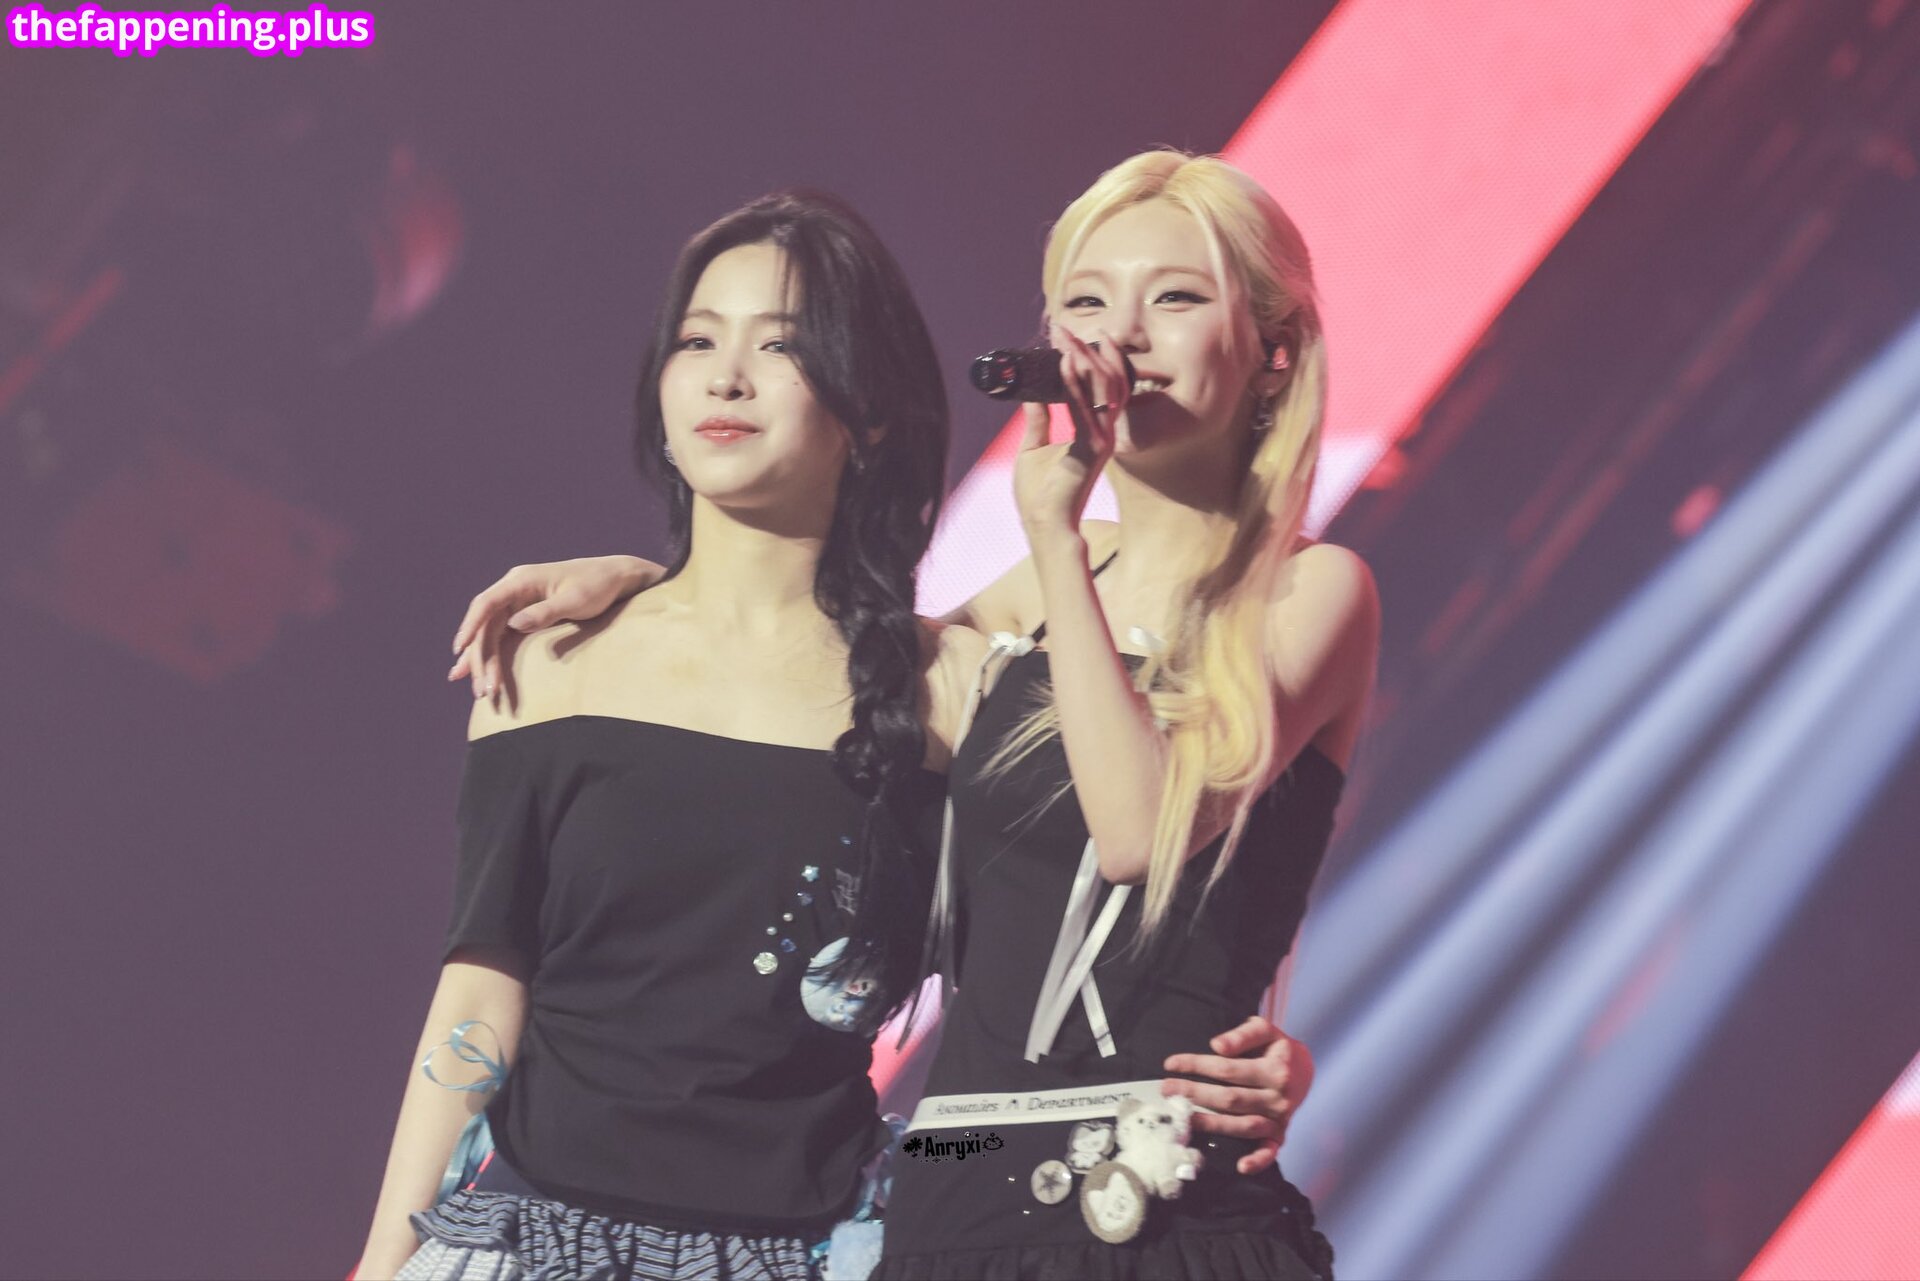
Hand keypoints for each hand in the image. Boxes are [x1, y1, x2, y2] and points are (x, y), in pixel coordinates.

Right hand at [448, 556, 660, 697]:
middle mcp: (513, 589)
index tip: (460, 650)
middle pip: (486, 626)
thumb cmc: (597, 586)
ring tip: (482, 693)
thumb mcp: (575, 600)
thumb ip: (545, 612)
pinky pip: (500, 636)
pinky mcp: (524, 614)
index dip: (470, 627)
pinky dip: (489, 656)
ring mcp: (517, 602)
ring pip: (490, 634)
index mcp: (521, 580)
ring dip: (484, 663)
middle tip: (483, 691)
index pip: (486, 604)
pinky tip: (474, 674)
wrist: (615, 578)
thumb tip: (513, 625)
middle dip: (480, 659)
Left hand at [1011, 324, 1130, 544]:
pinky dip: (1075, 382)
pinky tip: (1065, 362)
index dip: (1088, 358)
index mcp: (1093, 431)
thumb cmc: (1040, 495)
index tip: (1068, 336)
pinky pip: (1085, 407)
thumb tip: (1032, 390)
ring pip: (1103, 388)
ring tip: (1064, 337)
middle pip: (1105, 380)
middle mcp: (1104, 432)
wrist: (1044, 526)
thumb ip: (1038, 417)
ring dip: (1082, 358)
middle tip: (1063, 328)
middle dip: (1085, 350)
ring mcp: (1102, 439)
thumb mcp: (1032, 447)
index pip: (1100, 385)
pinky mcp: (1092, 449)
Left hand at [1160, 1015, 1314, 1174]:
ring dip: (1212, 1125)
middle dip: (1195, 1094)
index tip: (1170, 1064)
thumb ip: (1242, 1035)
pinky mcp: (1281, 1135)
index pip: (1228, 1069)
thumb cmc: (1276, 1048)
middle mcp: (1278, 1097)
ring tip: (1184, 1119)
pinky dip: (1258, 1161)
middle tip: (1166, 1089)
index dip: (1197, 1066)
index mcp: (1274, 1069)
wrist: (1305, 1069)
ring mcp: (1279, 1119)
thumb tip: (1216, 1045)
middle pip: (1230, 1099)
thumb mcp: (1264, 1030)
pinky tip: (1241, 1166)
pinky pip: (1270, 1151)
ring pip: (1243, 1126)